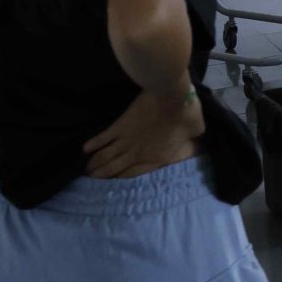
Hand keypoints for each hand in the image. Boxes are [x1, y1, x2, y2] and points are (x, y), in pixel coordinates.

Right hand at [83, 86, 203, 178]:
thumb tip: (196, 135)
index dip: (122, 180)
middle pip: (115, 169)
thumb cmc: (188, 113)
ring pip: (105, 157)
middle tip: (91, 180)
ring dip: (94, 164)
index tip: (112, 184)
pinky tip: (85, 149)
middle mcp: (138, 153)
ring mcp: (127, 140)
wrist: (172, 97)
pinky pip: (102, 138)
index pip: (135, 174)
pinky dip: (93, 144)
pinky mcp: (120, 126)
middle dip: (102, 176)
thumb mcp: (196, 130)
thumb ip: (193, 137)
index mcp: (157, 157)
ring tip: (86, 170)